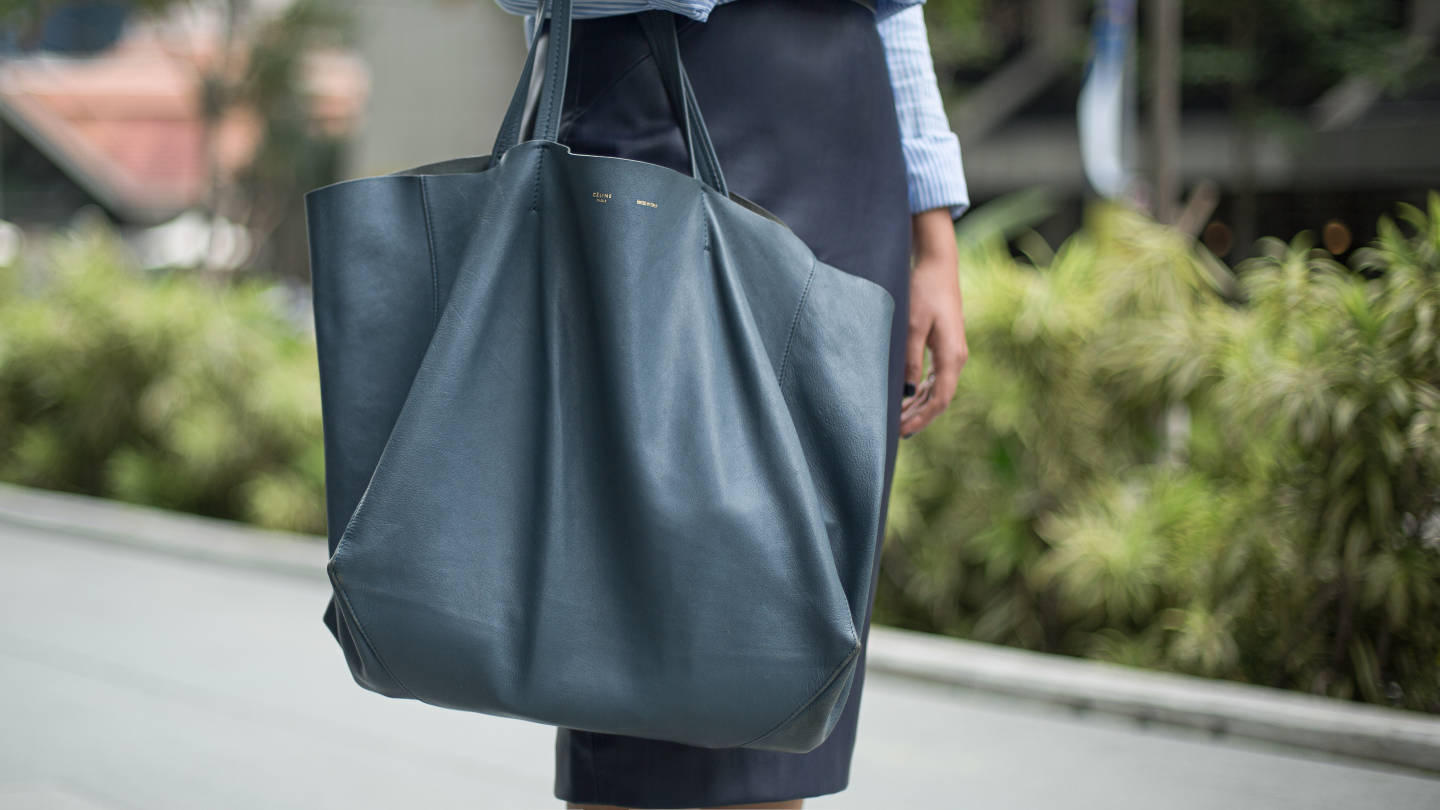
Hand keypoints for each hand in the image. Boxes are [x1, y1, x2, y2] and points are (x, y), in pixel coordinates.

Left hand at [901, 207, 967, 438]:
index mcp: (952, 356)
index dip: (921, 418)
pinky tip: (906, 396)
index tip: (902, 431)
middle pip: (940, 398)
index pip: (940, 399)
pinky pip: (936, 377)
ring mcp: (953, 351)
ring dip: (919, 405)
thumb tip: (906, 392)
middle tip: (895, 432)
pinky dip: (921, 390)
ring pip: (938, 389)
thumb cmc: (923, 290)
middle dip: (919, 416)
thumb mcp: (912, 325)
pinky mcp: (946, 344)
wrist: (937, 263)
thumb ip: (909, 359)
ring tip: (898, 419)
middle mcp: (957, 357)